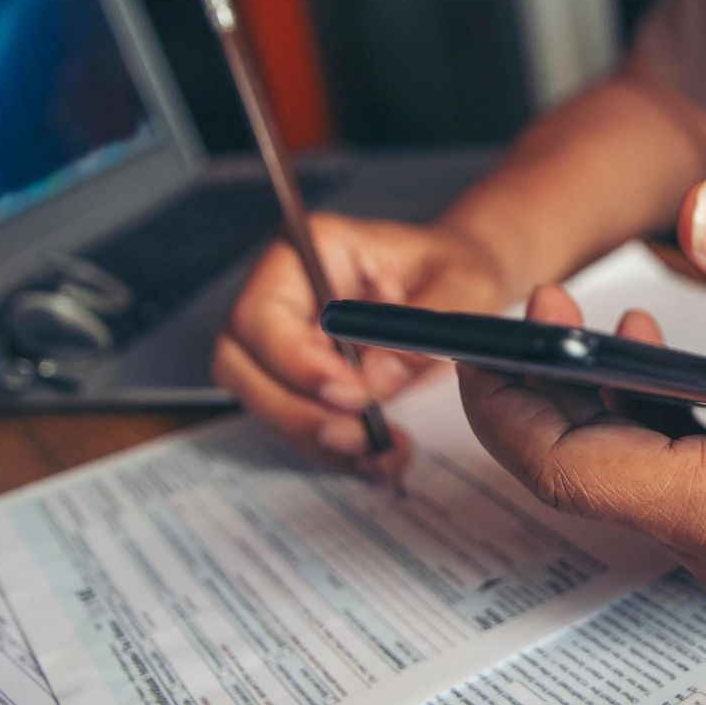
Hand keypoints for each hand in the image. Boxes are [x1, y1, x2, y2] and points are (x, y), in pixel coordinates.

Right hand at [215, 214, 508, 473]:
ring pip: (262, 400)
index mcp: (312, 250)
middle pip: (240, 363)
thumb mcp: (465, 285)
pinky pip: (293, 421)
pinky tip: (380, 454)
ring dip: (315, 437)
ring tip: (383, 451)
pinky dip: (332, 449)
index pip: (262, 312)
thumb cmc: (456, 269)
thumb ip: (424, 323)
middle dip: (295, 412)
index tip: (351, 394)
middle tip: (361, 438)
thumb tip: (375, 379)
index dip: (294, 362)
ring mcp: (282, 339)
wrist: (461, 286)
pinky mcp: (297, 378)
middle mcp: (283, 293)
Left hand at [458, 181, 705, 610]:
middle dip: (548, 394)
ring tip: (599, 318)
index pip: (576, 470)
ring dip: (601, 409)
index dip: (513, 399)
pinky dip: (654, 431)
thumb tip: (700, 217)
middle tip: (544, 302)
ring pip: (635, 491)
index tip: (494, 327)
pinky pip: (683, 494)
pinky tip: (667, 365)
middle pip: (591, 485)